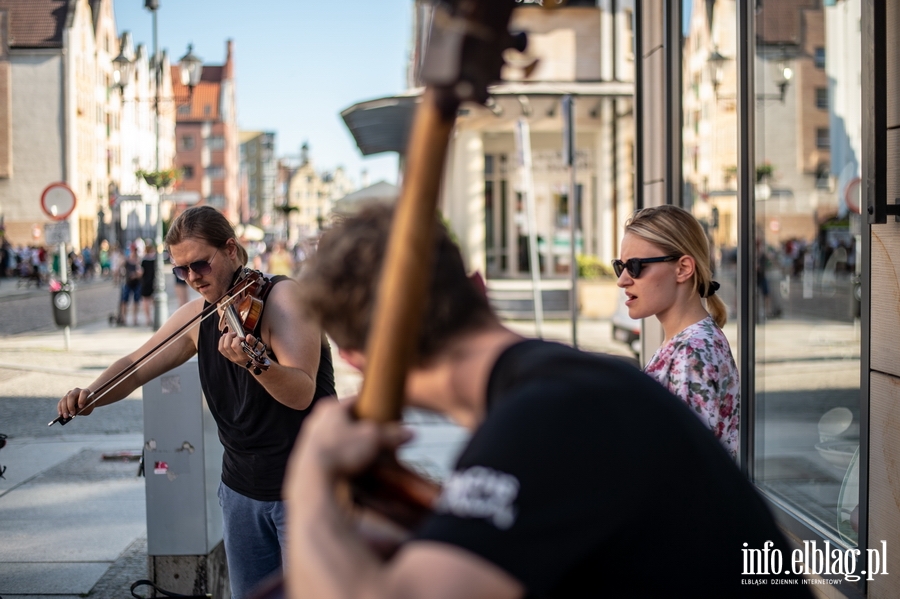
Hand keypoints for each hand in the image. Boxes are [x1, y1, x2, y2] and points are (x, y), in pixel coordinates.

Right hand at [57, 387, 93, 418]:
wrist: (86, 401)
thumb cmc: (88, 405)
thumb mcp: (89, 408)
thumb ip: (83, 410)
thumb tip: (73, 414)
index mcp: (85, 391)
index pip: (83, 393)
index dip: (82, 399)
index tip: (81, 406)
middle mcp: (76, 391)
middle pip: (71, 396)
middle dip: (70, 406)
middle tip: (72, 414)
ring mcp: (69, 394)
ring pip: (64, 400)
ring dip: (64, 409)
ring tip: (65, 416)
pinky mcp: (64, 398)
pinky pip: (60, 403)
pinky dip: (60, 409)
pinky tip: (61, 414)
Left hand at [218, 327, 256, 366]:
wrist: (257, 366)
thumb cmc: (258, 355)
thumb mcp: (259, 348)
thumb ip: (253, 341)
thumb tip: (248, 336)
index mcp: (243, 356)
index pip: (235, 346)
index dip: (237, 339)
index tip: (242, 338)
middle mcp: (236, 358)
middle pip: (226, 346)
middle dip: (229, 337)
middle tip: (234, 334)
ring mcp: (231, 358)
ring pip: (222, 348)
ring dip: (223, 339)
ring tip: (228, 334)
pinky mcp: (229, 357)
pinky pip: (221, 350)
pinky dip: (221, 343)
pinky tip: (226, 338)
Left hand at [288, 399, 412, 487]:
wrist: (313, 478)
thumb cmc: (341, 451)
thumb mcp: (373, 439)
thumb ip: (392, 434)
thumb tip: (412, 433)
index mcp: (331, 407)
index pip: (356, 398)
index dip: (372, 404)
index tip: (383, 410)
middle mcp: (317, 419)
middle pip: (345, 417)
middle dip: (360, 425)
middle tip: (376, 433)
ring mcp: (310, 438)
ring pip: (335, 435)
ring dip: (349, 441)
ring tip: (365, 450)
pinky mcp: (307, 456)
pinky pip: (329, 451)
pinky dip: (340, 455)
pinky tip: (350, 464)